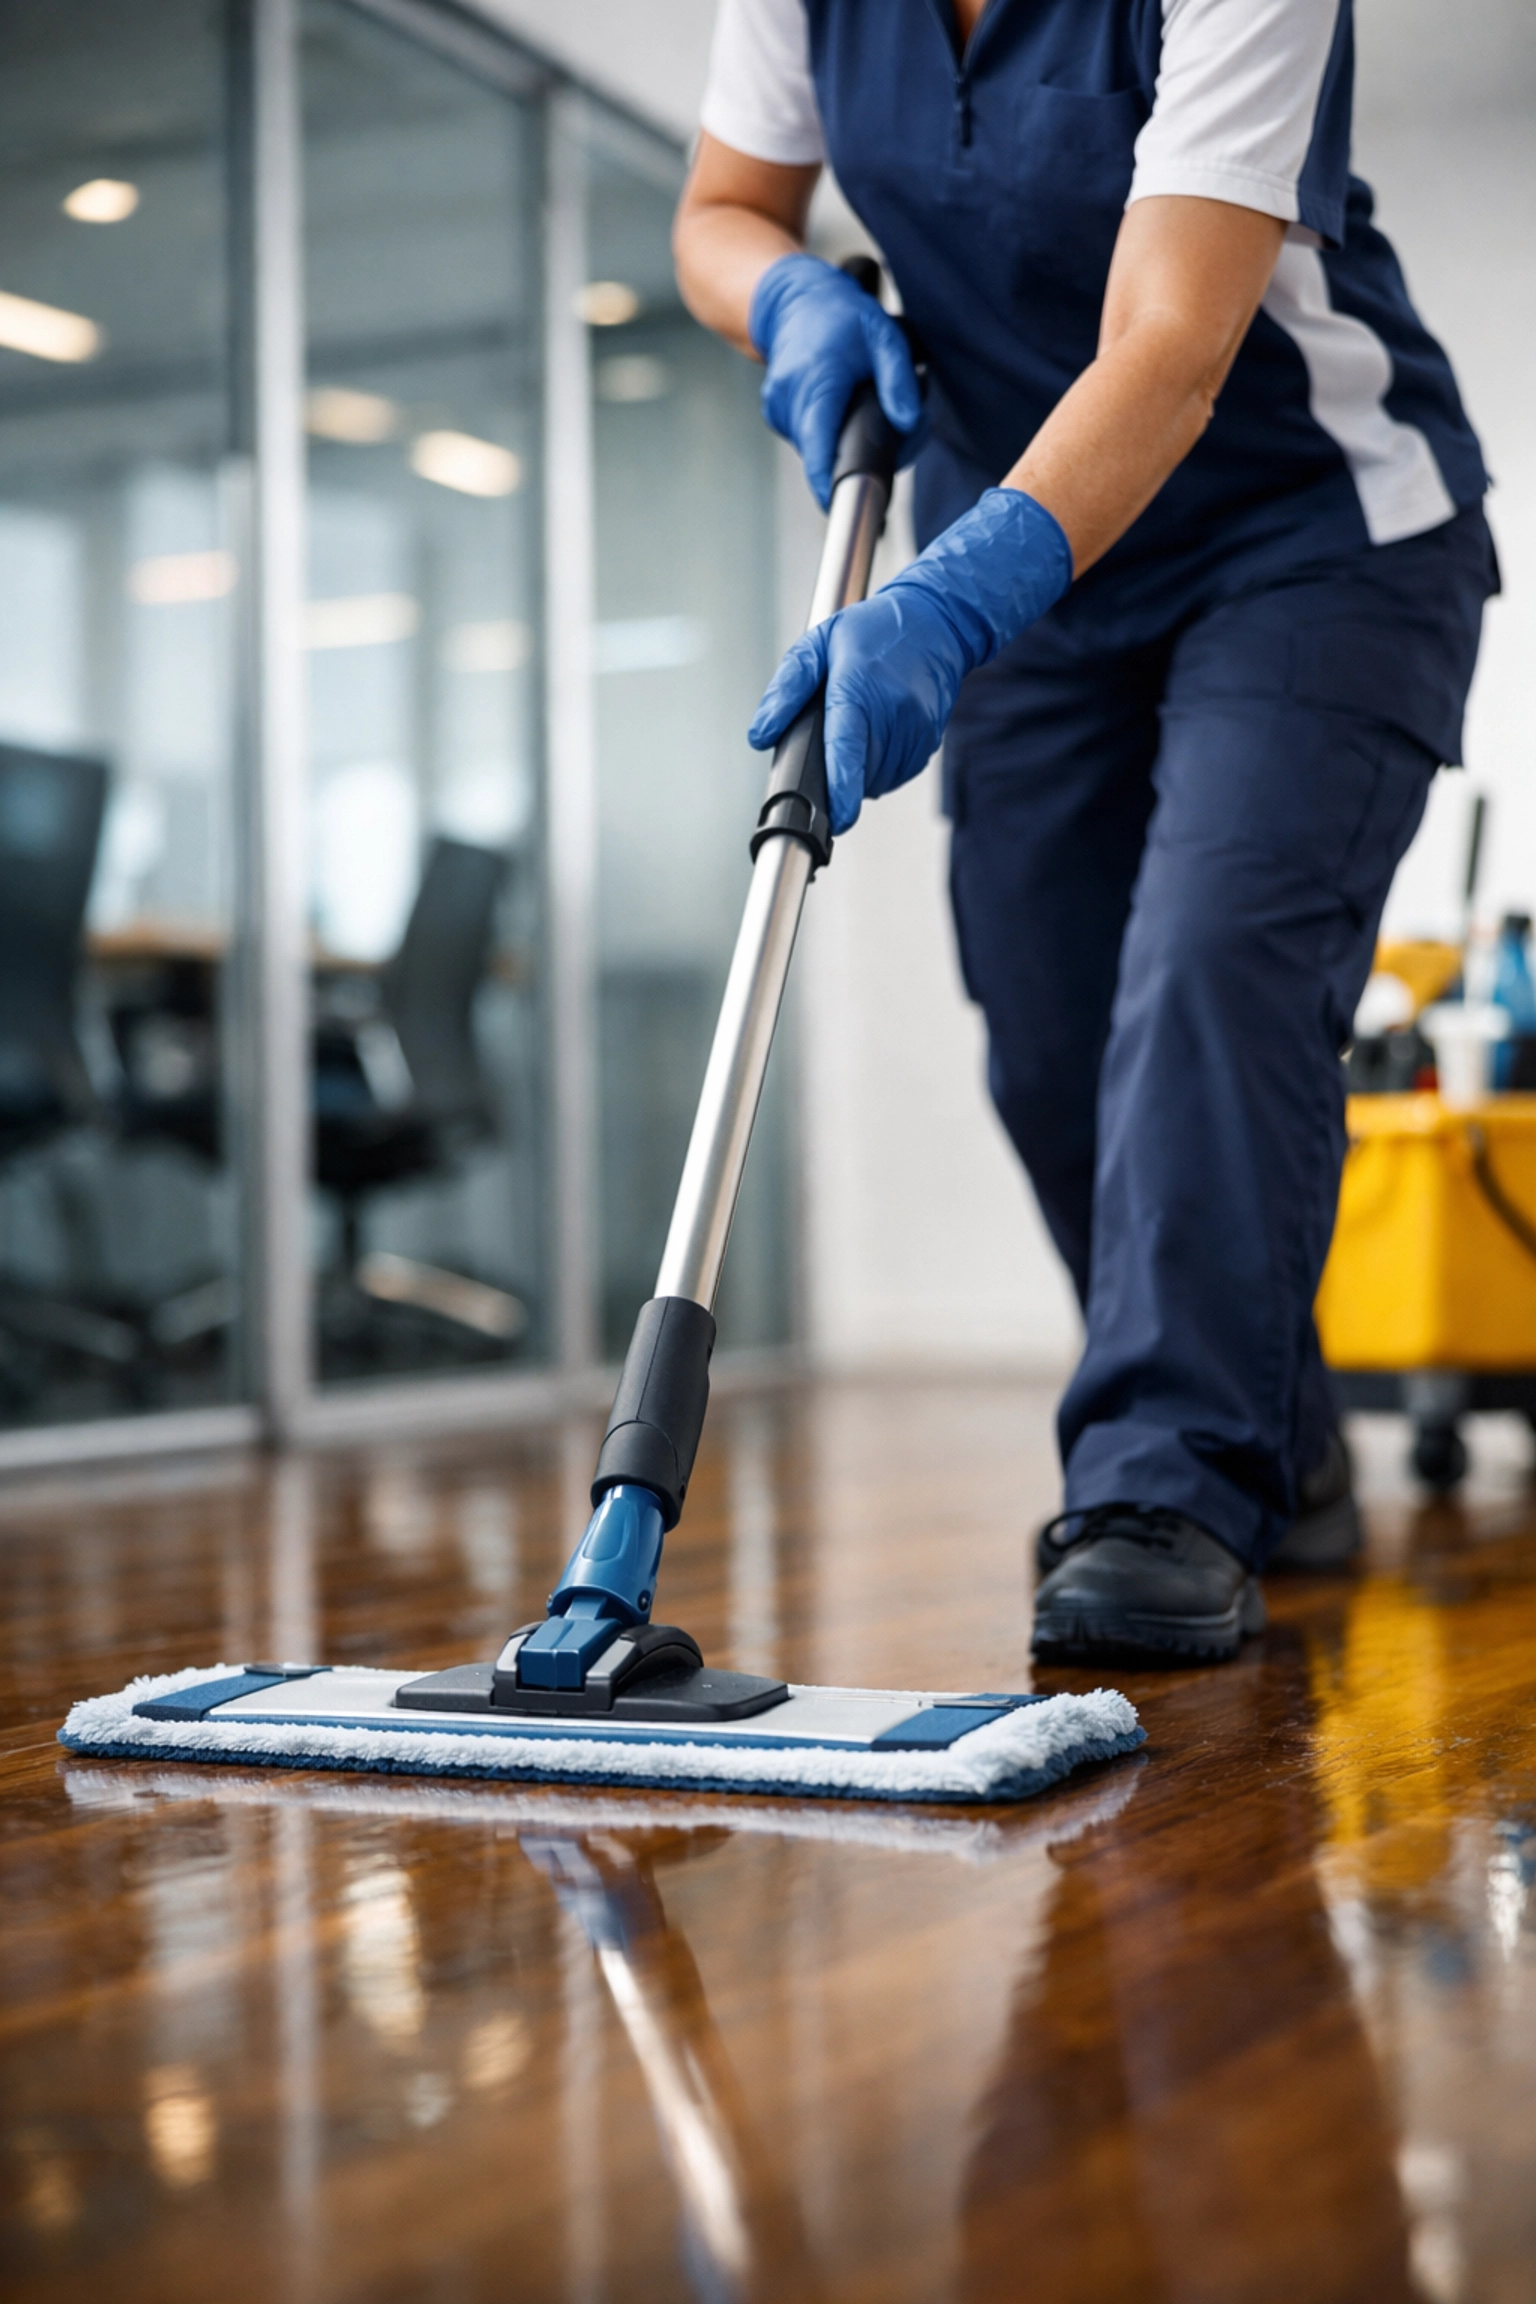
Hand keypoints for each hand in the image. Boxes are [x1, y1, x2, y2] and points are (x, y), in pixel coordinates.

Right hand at [748, 253, 925, 508]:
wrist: (793, 302)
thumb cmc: (839, 315)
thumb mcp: (883, 335)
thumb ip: (899, 380)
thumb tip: (908, 423)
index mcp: (817, 384)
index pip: (819, 447)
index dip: (828, 482)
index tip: (838, 507)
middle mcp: (790, 402)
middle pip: (825, 454)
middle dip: (857, 457)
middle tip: (894, 432)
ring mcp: (779, 411)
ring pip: (817, 449)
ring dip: (843, 443)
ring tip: (861, 408)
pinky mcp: (777, 416)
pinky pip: (808, 438)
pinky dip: (827, 433)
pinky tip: (839, 409)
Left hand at [748, 489, 1072, 833]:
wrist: (936, 622)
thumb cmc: (874, 631)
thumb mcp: (818, 644)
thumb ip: (786, 690)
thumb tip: (760, 735)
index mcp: (858, 689)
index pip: (847, 749)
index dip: (841, 789)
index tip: (835, 819)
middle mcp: (893, 713)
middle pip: (859, 772)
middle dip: (839, 772)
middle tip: (832, 737)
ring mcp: (916, 730)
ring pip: (878, 778)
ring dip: (860, 769)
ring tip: (858, 728)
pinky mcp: (929, 741)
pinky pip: (897, 773)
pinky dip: (881, 766)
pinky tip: (878, 735)